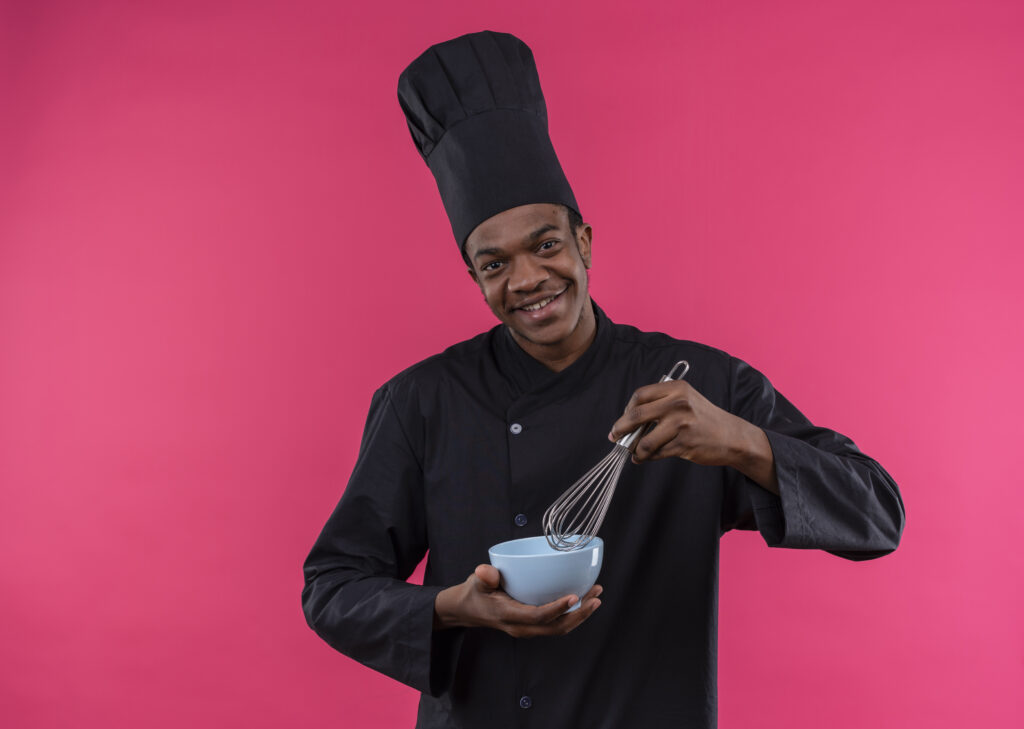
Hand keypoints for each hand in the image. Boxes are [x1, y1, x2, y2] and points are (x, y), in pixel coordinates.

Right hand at [433, 564, 601, 637]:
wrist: (467, 610)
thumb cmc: (474, 594)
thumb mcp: (476, 582)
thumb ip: (484, 577)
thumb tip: (487, 571)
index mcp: (510, 616)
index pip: (538, 616)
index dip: (558, 609)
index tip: (575, 596)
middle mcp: (522, 627)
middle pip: (557, 627)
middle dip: (580, 614)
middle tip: (596, 596)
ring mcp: (529, 628)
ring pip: (560, 628)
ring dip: (580, 614)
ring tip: (596, 595)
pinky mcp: (533, 624)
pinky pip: (557, 624)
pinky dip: (572, 613)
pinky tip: (583, 598)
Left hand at [608, 380, 777, 491]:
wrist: (732, 436)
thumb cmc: (704, 419)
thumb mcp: (686, 400)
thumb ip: (660, 405)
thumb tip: (628, 421)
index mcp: (677, 388)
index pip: (640, 395)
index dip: (627, 409)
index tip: (622, 420)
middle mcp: (678, 403)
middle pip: (636, 415)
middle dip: (620, 428)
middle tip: (614, 436)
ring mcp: (681, 424)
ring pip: (644, 440)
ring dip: (634, 449)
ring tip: (634, 452)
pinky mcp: (684, 443)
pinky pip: (656, 453)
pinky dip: (646, 457)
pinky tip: (645, 458)